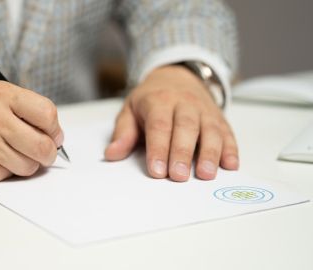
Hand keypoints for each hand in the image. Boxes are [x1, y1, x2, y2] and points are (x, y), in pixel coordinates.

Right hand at [0, 81, 63, 183]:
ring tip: (10, 152)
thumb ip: (24, 109)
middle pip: (44, 146)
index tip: (52, 135)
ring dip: (26, 163)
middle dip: (48, 153)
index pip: (47, 114)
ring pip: (30, 166)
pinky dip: (6, 170)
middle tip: (41, 151)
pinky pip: (9, 176)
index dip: (55, 129)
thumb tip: (54, 135)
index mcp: (2, 96)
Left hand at [104, 65, 238, 180]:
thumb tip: (111, 154)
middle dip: (182, 153)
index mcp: (158, 101)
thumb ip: (123, 133)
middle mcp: (184, 103)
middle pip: (185, 128)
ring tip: (206, 175)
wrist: (177, 76)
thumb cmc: (151, 100)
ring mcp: (204, 110)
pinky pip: (227, 132)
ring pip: (210, 130)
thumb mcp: (130, 110)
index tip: (156, 171)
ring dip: (210, 153)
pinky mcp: (219, 117)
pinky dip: (231, 149)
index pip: (159, 126)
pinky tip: (231, 165)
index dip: (158, 149)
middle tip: (179, 177)